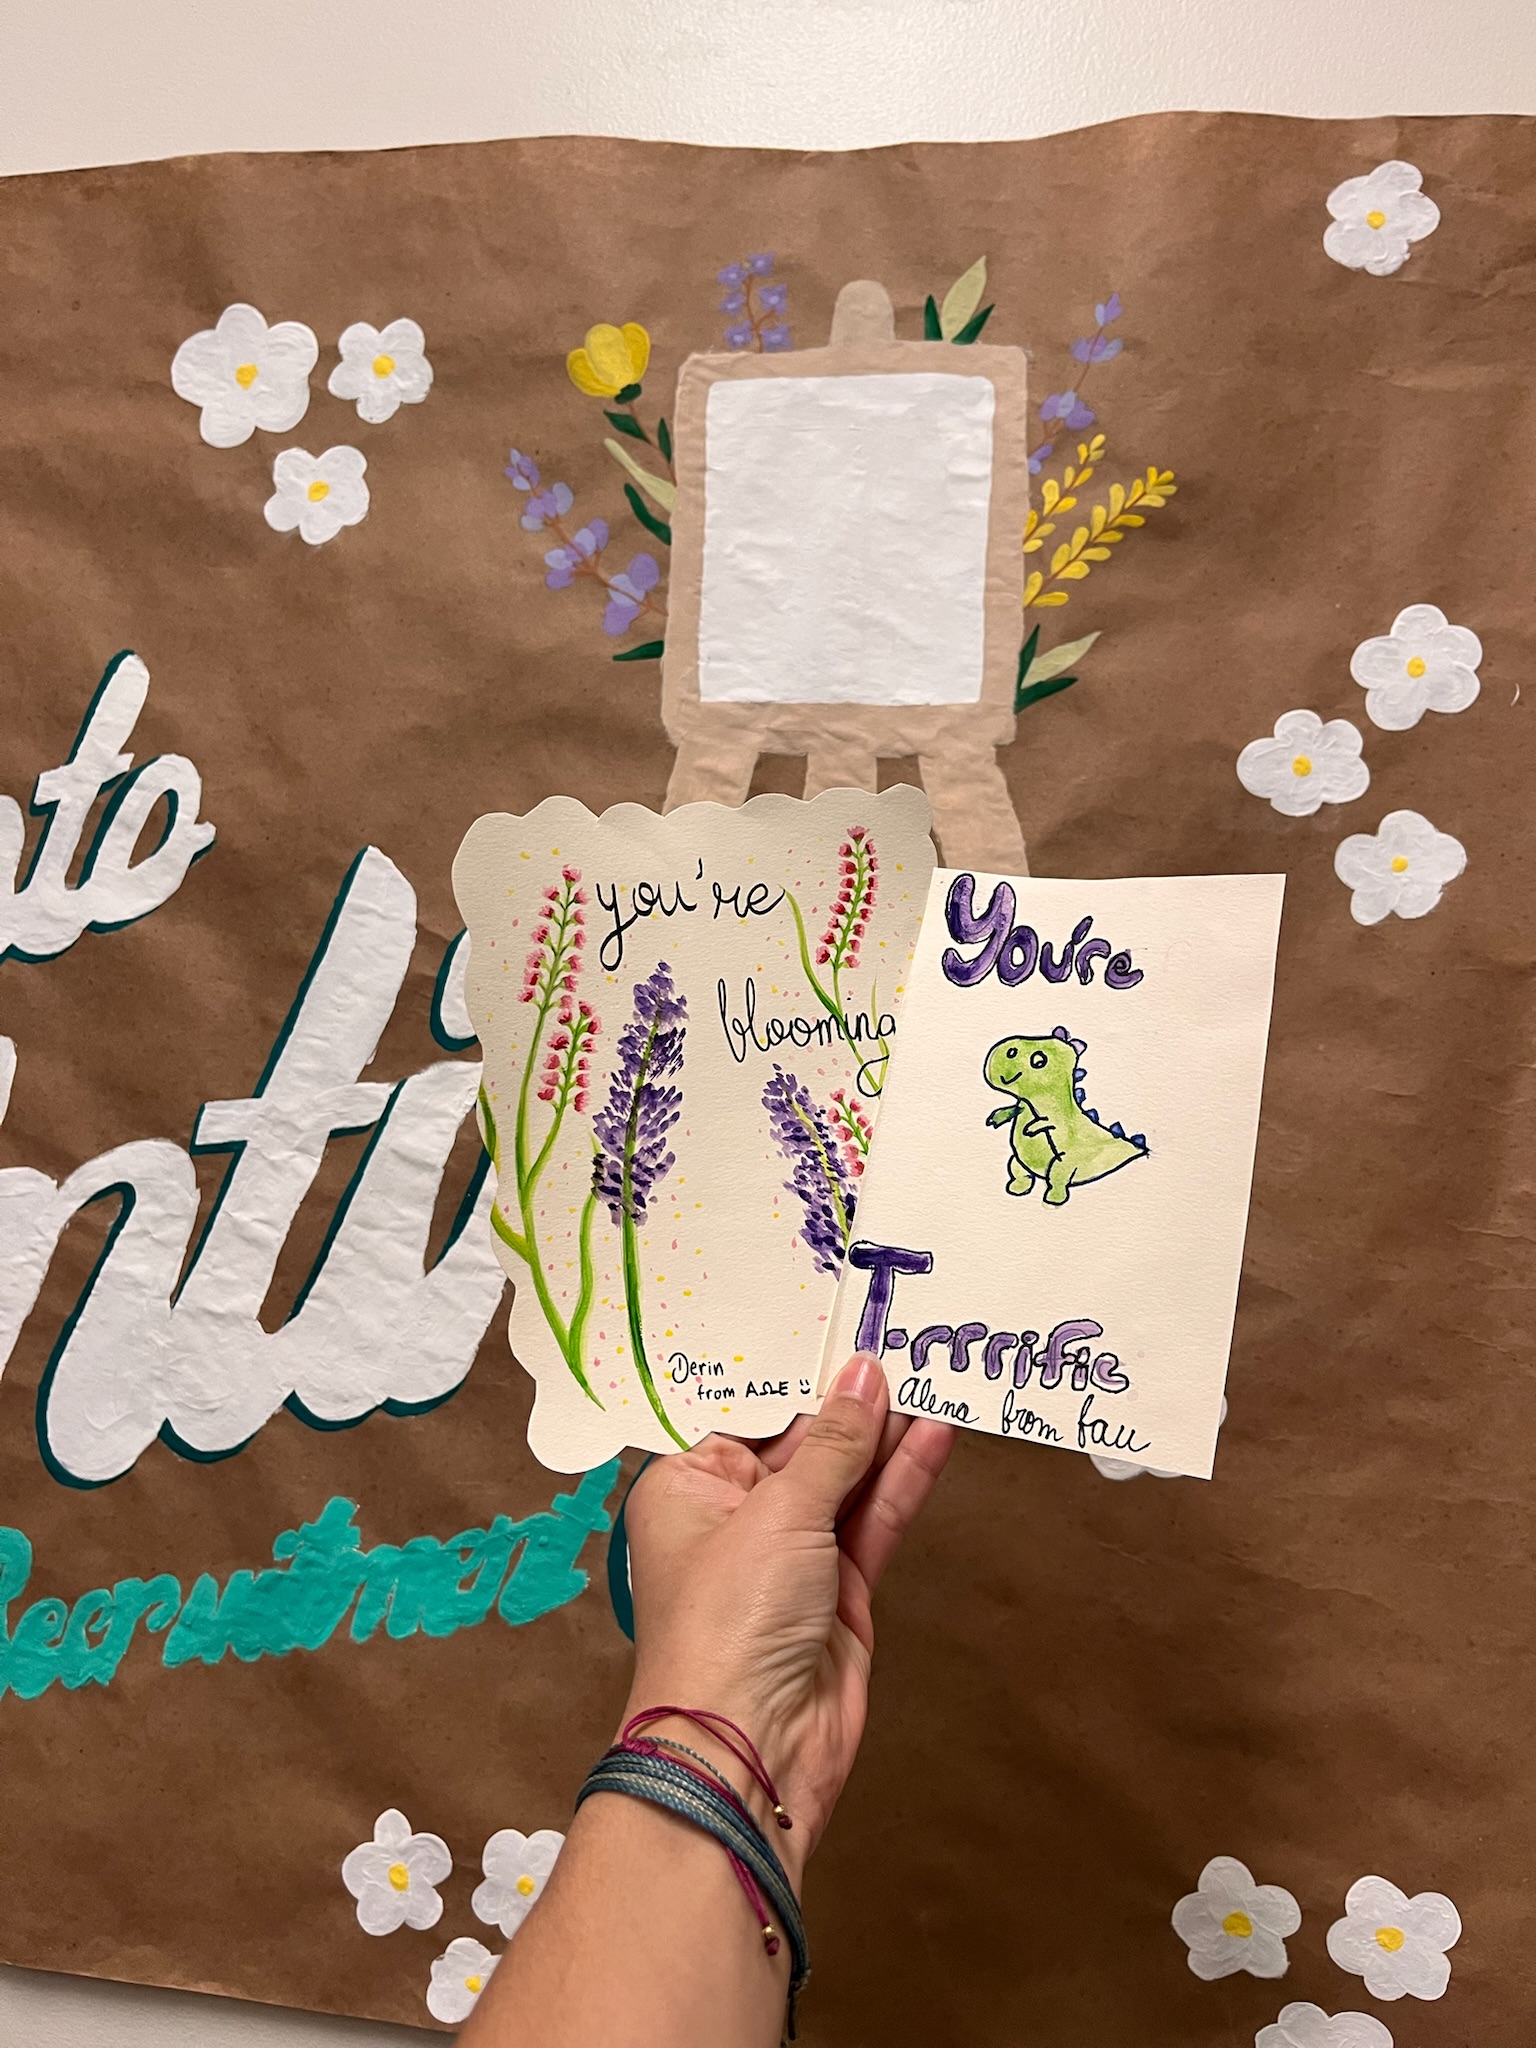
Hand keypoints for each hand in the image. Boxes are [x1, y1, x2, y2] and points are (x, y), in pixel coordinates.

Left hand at [621, 1353, 955, 1879]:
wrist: (750, 1750)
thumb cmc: (729, 1623)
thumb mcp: (780, 1513)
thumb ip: (833, 1445)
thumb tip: (863, 1376)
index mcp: (688, 1488)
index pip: (746, 1414)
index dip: (795, 1374)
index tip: (839, 1324)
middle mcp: (736, 1518)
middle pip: (802, 1443)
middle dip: (850, 1400)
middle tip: (902, 1338)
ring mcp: (791, 1558)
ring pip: (847, 1480)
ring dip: (886, 1435)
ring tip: (932, 1372)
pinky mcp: (840, 1593)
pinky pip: (875, 1521)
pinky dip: (904, 1480)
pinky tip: (935, 1436)